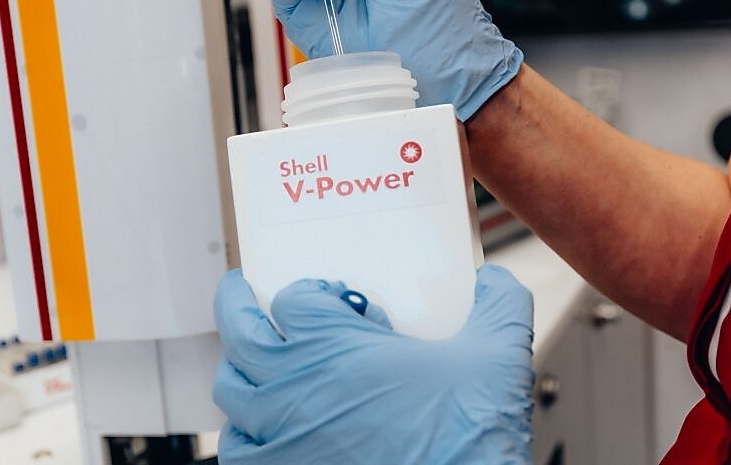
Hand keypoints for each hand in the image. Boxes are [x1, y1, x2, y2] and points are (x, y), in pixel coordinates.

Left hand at [213, 265, 534, 463]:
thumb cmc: (466, 441)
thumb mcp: (498, 357)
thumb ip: (499, 305)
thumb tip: (496, 282)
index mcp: (333, 346)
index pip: (295, 297)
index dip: (315, 291)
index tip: (335, 300)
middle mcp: (292, 386)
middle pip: (238, 328)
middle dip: (237, 302)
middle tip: (240, 289)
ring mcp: (279, 436)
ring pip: (231, 387)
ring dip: (241, 367)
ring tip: (258, 361)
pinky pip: (237, 448)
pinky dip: (244, 431)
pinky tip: (265, 428)